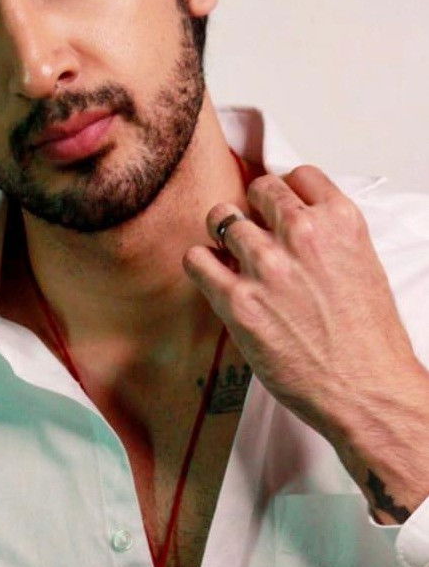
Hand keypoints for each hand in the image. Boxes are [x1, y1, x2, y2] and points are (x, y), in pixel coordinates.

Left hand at [183, 165, 428, 520]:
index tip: (279, 206)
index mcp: (340, 222)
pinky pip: (197, 259)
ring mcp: (267, 265)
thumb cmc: (368, 340)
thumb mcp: (363, 265)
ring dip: (224, 235)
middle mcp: (303, 235)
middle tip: (253, 230)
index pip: (298, 175)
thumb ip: (328, 236)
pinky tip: (214, 276)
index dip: (285, 191)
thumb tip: (294, 221)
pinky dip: (201, 264)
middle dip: (253, 208)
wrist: (366, 391)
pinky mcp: (238, 300)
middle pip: (257, 189)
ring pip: (221, 217)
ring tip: (232, 256)